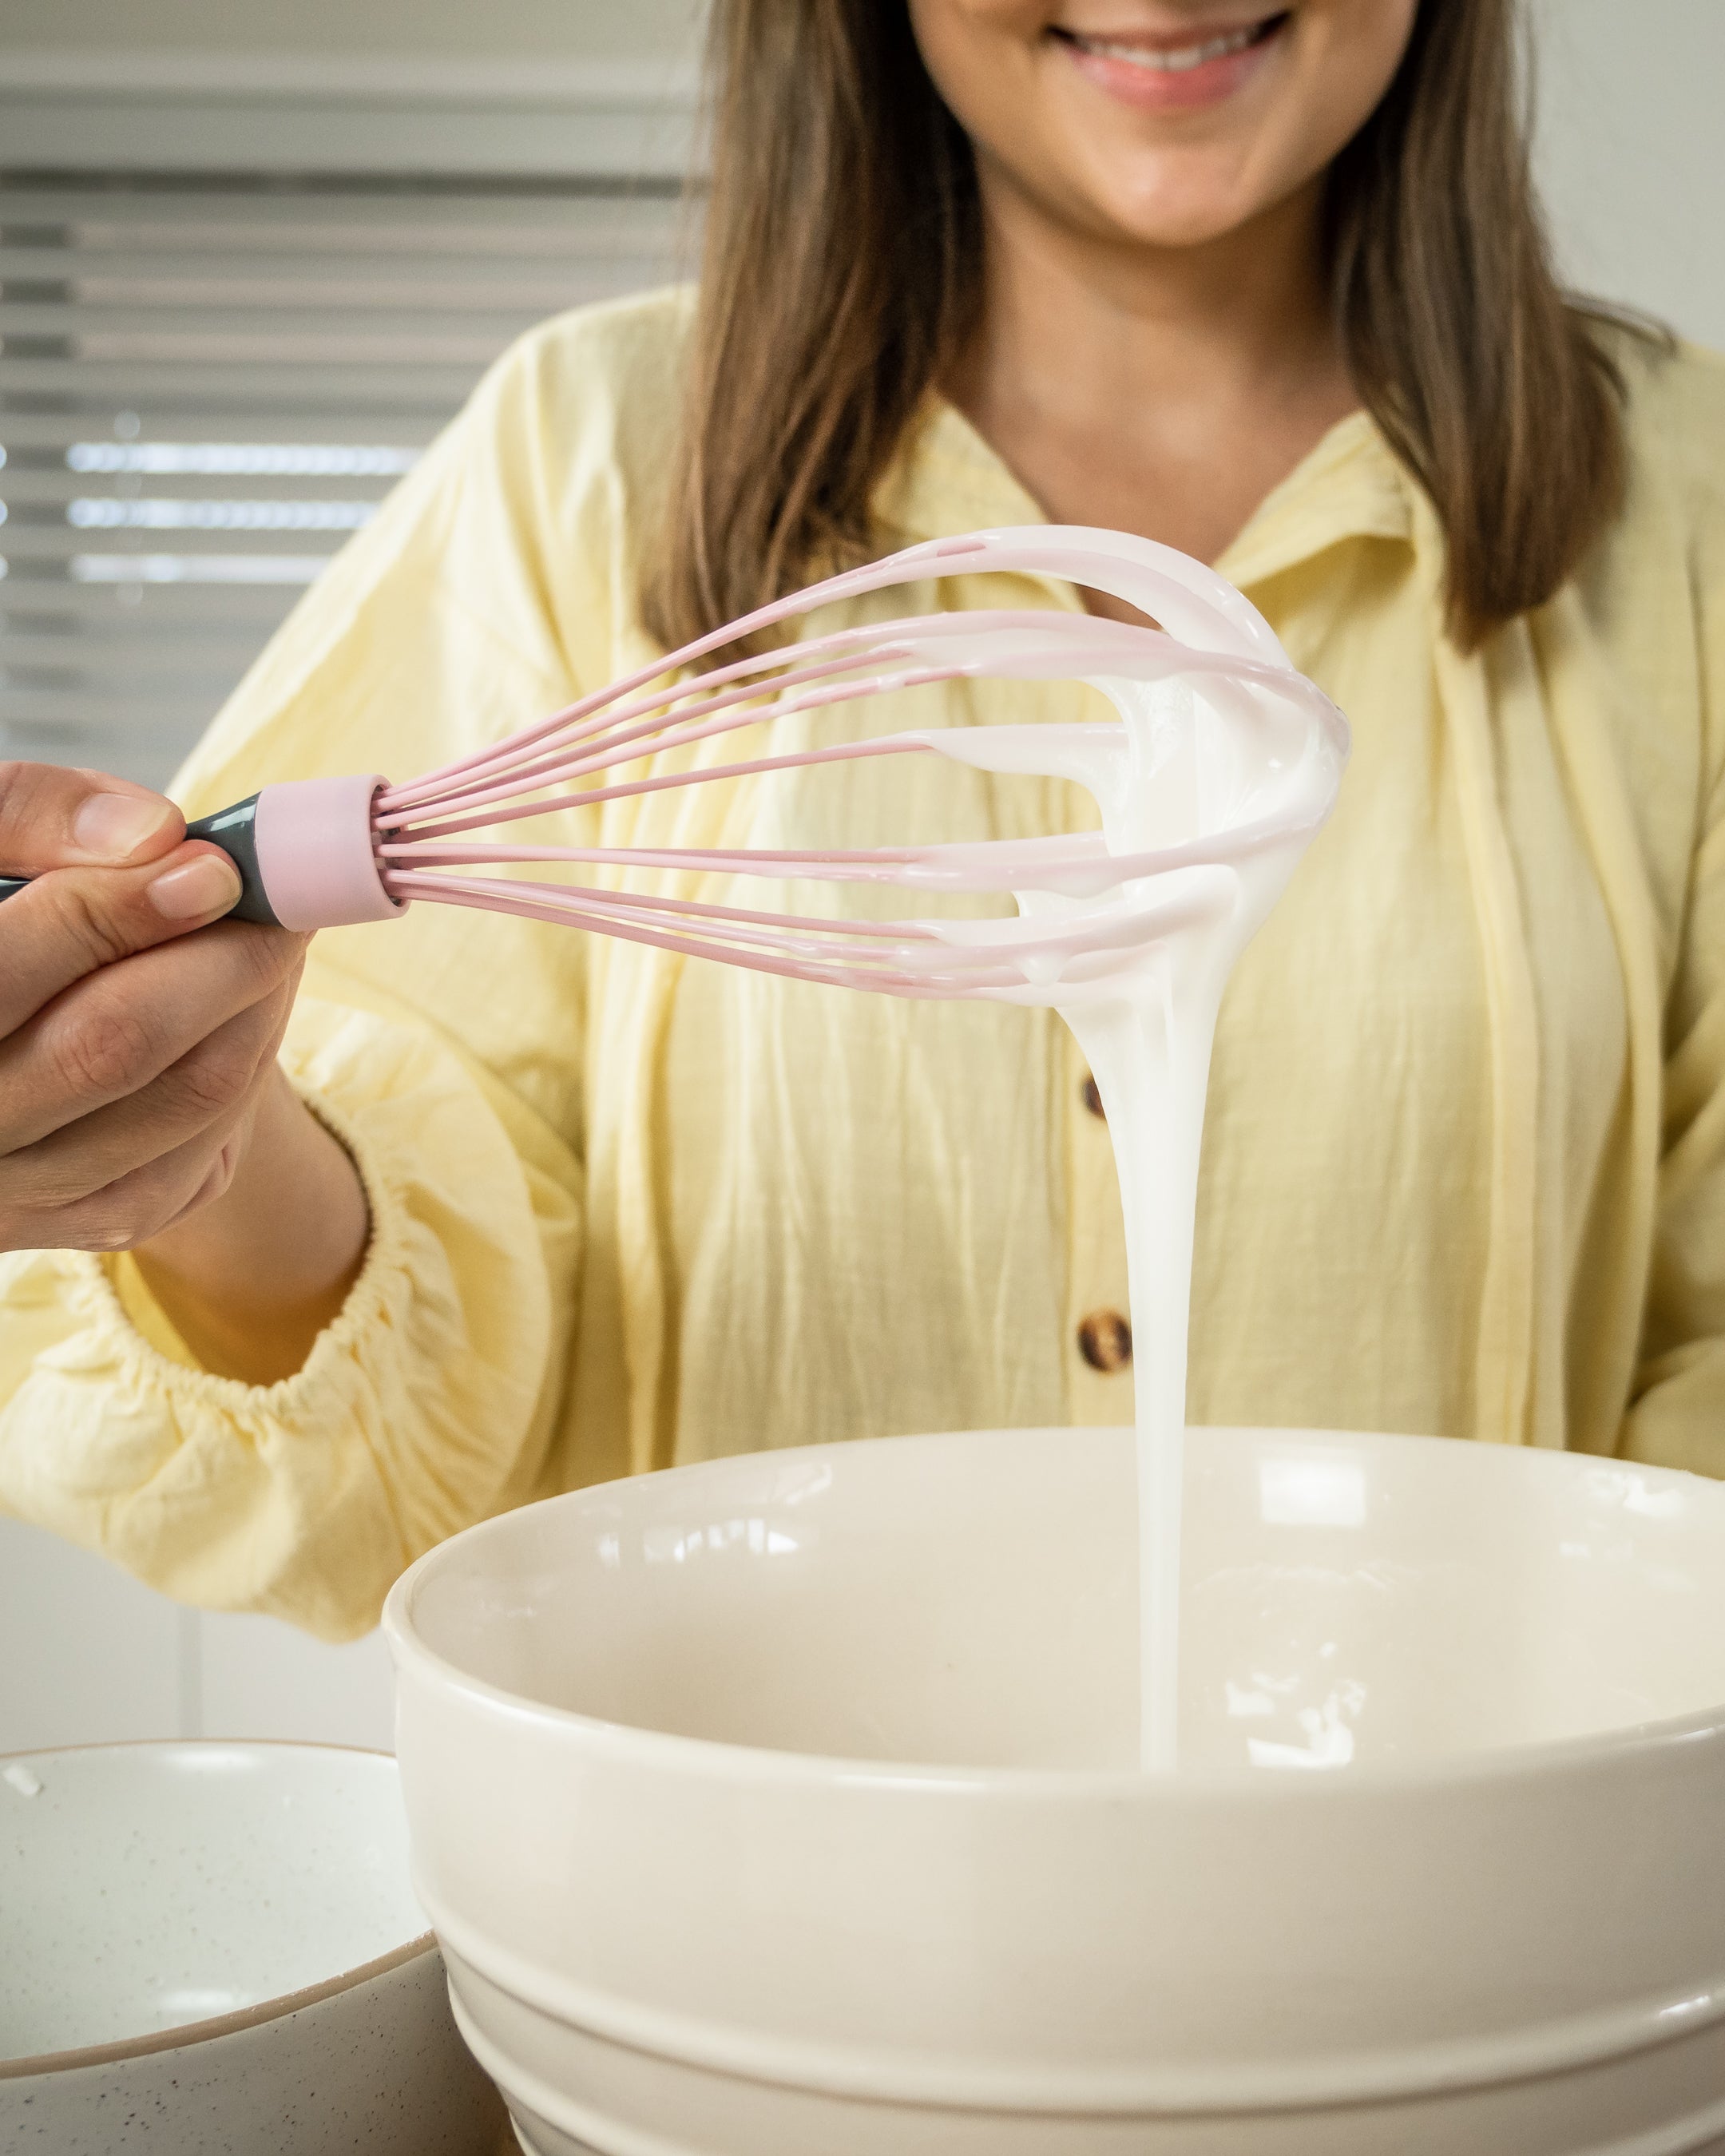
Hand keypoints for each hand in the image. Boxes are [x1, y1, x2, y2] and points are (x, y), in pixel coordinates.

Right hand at [0, 763, 367, 1379]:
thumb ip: (36, 815)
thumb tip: (157, 836)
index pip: (7, 968)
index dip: (120, 910)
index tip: (213, 868)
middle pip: (112, 1045)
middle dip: (222, 960)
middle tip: (280, 904)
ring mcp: (9, 1192)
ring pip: (181, 1101)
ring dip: (258, 1009)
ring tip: (273, 939)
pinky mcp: (77, 1222)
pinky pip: (198, 1156)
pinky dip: (249, 1071)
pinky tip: (247, 1009)